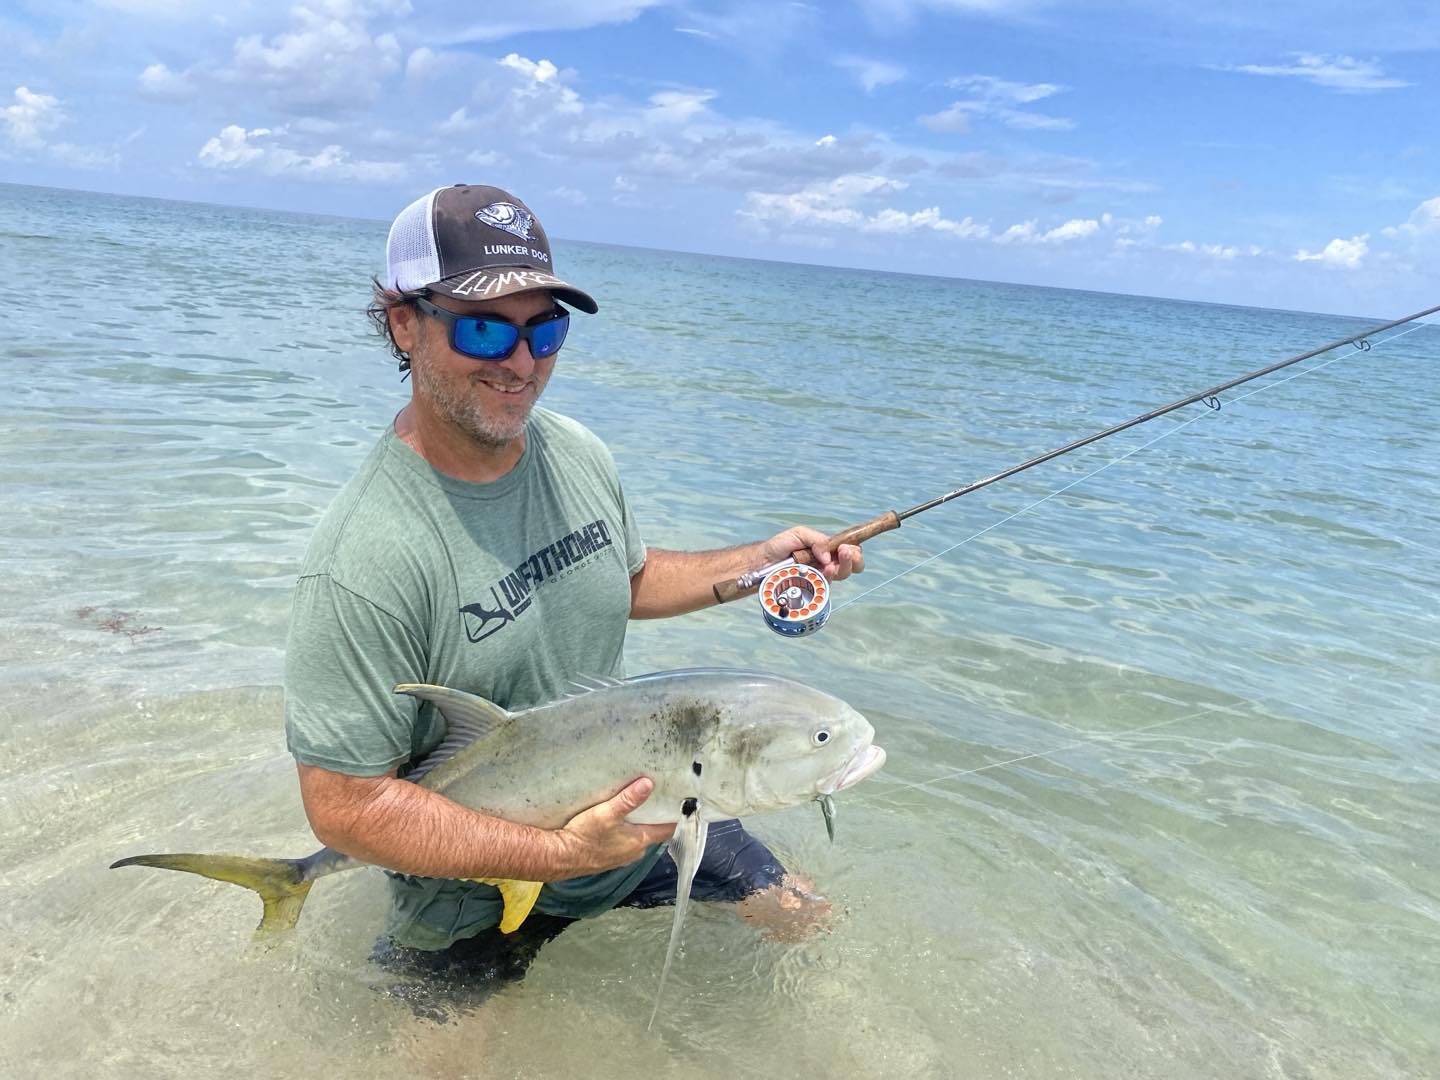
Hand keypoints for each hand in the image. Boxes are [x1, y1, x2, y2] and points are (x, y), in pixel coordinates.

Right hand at [553, 777, 675, 876]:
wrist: (560, 857)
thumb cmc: (584, 837)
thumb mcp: (607, 813)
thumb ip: (628, 800)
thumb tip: (648, 784)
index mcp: (639, 841)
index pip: (668, 829)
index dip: (675, 817)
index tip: (681, 803)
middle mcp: (634, 852)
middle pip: (653, 833)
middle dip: (656, 817)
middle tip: (657, 797)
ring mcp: (621, 856)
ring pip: (638, 838)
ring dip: (639, 824)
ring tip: (638, 805)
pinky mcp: (608, 857)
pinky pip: (624, 842)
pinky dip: (626, 832)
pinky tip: (618, 821)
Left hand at [759, 525, 864, 581]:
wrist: (762, 561)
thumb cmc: (780, 546)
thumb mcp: (799, 534)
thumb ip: (817, 540)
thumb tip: (828, 556)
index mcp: (826, 550)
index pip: (849, 551)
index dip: (853, 551)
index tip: (845, 548)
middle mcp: (826, 563)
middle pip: (851, 565)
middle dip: (853, 560)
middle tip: (844, 553)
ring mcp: (820, 576)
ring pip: (841, 575)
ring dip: (841, 567)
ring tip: (830, 563)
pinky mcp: (812, 587)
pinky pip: (825, 585)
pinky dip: (826, 577)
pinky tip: (823, 571)